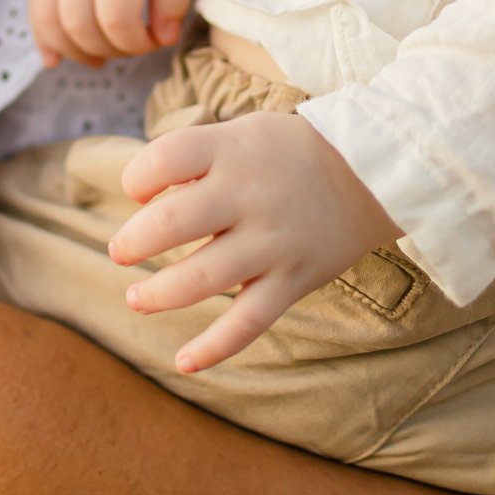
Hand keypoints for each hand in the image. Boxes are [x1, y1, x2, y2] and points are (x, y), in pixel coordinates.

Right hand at [27, 0, 195, 68]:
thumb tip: (162, 36)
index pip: (116, 20)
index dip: (137, 43)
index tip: (157, 38)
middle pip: (78, 25)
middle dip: (109, 49)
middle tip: (134, 43)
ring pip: (49, 19)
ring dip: (75, 48)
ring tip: (101, 55)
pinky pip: (34, 2)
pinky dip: (43, 35)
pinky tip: (56, 57)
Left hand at [107, 112, 399, 373]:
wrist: (374, 172)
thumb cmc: (290, 152)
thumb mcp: (243, 133)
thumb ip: (196, 159)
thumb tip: (144, 198)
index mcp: (232, 150)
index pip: (163, 160)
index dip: (137, 178)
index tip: (139, 190)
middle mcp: (250, 196)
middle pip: (171, 222)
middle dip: (134, 242)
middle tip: (121, 251)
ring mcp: (272, 242)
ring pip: (200, 277)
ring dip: (158, 294)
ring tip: (136, 298)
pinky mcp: (293, 280)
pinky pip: (249, 322)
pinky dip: (215, 347)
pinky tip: (184, 361)